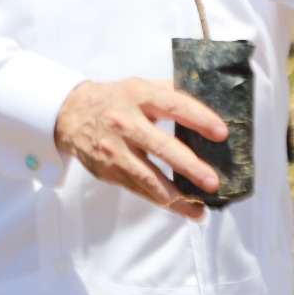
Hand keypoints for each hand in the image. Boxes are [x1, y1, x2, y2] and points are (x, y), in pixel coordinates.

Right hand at [54, 79, 226, 220]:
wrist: (72, 114)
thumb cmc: (116, 100)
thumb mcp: (140, 86)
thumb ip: (170, 93)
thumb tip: (210, 105)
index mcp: (138, 95)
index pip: (174, 106)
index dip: (199, 119)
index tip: (221, 133)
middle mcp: (125, 122)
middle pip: (162, 147)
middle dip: (190, 167)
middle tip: (213, 182)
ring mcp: (115, 149)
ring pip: (149, 178)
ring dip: (177, 196)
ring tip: (200, 208)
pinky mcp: (109, 170)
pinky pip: (139, 190)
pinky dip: (163, 200)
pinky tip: (183, 207)